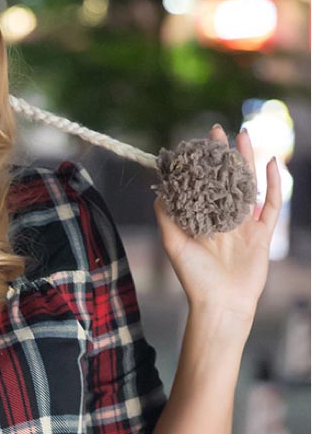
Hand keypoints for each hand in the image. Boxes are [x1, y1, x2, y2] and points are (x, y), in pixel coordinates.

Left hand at [153, 125, 281, 321]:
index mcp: (203, 218)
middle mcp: (224, 217)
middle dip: (223, 154)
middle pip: (225, 177)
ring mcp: (245, 224)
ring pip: (248, 184)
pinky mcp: (263, 234)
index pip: (202, 183)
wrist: (220, 303)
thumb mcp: (173, 242)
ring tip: (244, 136)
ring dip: (247, 160)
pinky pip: (272, 205)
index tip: (194, 143)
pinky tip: (272, 163)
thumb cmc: (193, 277)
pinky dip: (273, 184)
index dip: (200, 164)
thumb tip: (159, 190)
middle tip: (218, 130)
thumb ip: (166, 216)